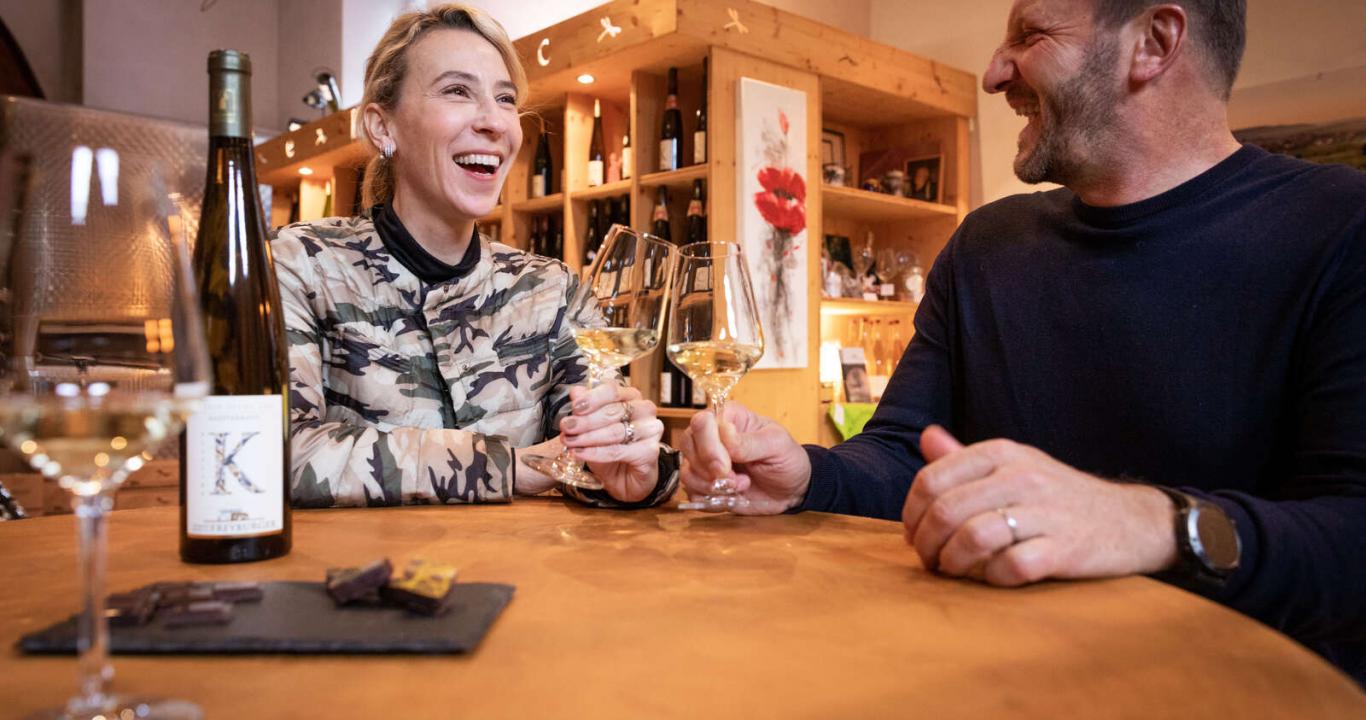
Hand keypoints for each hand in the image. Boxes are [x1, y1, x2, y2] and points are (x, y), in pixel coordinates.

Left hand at [559, 382, 664, 502]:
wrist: (626, 478)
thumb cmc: (611, 448)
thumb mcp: (593, 428)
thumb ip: (585, 410)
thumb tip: (575, 392)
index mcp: (632, 397)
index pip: (612, 390)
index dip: (592, 398)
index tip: (574, 407)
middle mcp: (645, 410)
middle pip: (613, 411)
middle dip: (585, 421)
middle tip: (566, 428)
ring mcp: (651, 430)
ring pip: (616, 431)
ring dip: (588, 437)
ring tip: (570, 442)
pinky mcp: (651, 451)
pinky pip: (618, 451)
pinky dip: (596, 453)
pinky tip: (580, 454)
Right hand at [678, 402, 810, 514]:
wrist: (792, 489)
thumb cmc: (787, 459)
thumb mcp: (777, 445)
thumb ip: (750, 442)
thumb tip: (725, 433)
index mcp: (728, 417)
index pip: (701, 422)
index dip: (709, 446)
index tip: (726, 465)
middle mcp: (712, 437)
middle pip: (687, 445)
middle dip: (709, 469)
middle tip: (736, 480)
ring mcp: (706, 462)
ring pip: (687, 472)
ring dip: (711, 487)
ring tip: (740, 487)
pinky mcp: (705, 485)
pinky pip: (692, 493)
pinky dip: (710, 500)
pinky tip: (732, 497)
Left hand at [902, 425, 1177, 585]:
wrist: (1130, 520)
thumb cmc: (1057, 496)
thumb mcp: (1014, 464)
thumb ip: (966, 456)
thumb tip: (926, 438)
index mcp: (1001, 453)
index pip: (932, 479)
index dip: (912, 513)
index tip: (913, 534)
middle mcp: (1021, 476)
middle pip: (946, 511)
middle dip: (926, 543)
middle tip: (929, 560)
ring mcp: (1045, 512)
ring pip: (972, 538)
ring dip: (952, 563)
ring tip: (953, 570)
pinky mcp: (1065, 548)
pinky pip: (1012, 566)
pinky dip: (993, 578)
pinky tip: (994, 577)